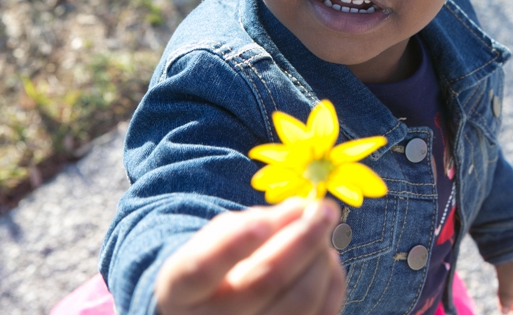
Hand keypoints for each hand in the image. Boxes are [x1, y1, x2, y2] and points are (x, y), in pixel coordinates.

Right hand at [155, 199, 344, 314]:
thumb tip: (302, 209)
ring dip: (320, 259)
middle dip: (302, 239)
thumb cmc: (218, 264)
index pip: (201, 270)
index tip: (261, 220)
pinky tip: (326, 260)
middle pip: (263, 283)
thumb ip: (255, 220)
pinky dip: (332, 282)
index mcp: (180, 290)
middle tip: (325, 209)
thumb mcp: (220, 237)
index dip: (231, 246)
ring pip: (299, 302)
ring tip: (323, 233)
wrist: (213, 310)